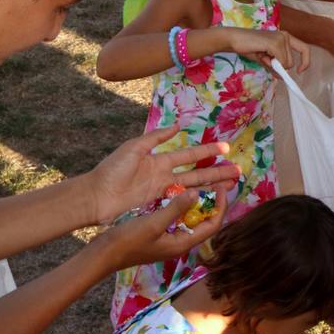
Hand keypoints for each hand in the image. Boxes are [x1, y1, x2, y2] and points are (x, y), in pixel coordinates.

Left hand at [86, 126, 233, 224]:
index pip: (190, 154)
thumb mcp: (134, 148)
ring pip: (194, 189)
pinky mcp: (158, 207)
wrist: (95, 197)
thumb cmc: (112, 170)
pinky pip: (181, 203)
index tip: (226, 148)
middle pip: (198, 173)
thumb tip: (178, 126)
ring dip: (212, 187)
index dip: (208, 150)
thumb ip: (156, 137)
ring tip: (231, 186)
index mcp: (160, 160)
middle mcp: (166, 177)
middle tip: (238, 171)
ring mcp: (163, 193)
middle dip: (218, 172)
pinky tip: (209, 202)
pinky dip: (196, 202)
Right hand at [91, 186, 228, 270]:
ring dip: (199, 204)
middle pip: (205, 222)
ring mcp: (169, 239)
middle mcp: (179, 242)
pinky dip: (182, 206)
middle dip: (213, 204)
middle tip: (217, 183)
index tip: (222, 187)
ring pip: (191, 219)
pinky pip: (178, 219)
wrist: (102, 254)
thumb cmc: (128, 241)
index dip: (221, 206)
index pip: (212, 225)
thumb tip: (197, 193)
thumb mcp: (154, 223)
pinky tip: (179, 193)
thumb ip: (176, 208)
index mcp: (182, 243)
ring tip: (203, 185)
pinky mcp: (159, 235)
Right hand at [230, 29, 310, 71]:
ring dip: (272, 65)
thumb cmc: (249, 47)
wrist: (234, 39)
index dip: (306, 61)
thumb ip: (276, 66)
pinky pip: (279, 62)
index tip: (300, 71)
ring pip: (286, 64)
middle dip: (278, 66)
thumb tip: (284, 78)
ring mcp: (281, 38)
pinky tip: (261, 55)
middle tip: (264, 58)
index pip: (304, 48)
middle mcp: (286, 36)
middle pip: (291, 62)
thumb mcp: (266, 60)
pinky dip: (270, 63)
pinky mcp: (275, 43)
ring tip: (261, 54)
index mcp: (286, 37)